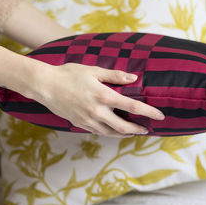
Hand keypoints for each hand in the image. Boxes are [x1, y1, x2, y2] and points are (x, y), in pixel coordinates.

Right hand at [32, 63, 164, 137]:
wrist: (45, 85)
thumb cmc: (69, 74)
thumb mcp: (94, 70)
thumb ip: (115, 75)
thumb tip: (134, 78)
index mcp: (104, 96)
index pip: (132, 107)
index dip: (149, 113)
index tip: (160, 117)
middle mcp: (98, 112)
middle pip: (124, 127)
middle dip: (138, 130)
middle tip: (147, 129)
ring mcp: (88, 120)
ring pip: (111, 133)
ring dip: (125, 134)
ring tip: (134, 132)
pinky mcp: (80, 124)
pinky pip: (100, 132)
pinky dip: (111, 133)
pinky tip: (115, 130)